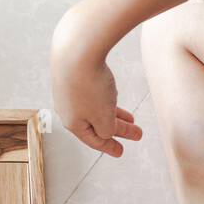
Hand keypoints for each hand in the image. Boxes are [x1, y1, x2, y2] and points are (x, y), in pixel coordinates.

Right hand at [50, 10, 142, 155]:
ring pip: (94, 108)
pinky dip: (104, 99)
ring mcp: (68, 91)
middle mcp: (67, 109)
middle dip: (117, 129)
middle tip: (135, 134)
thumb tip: (106, 132)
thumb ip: (107, 131)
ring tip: (131, 117)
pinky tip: (111, 95)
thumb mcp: (104, 118)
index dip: (109, 147)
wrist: (76, 50)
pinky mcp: (71, 74)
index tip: (121, 152)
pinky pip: (90, 92)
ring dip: (113, 114)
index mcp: (73, 123)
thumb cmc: (89, 86)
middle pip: (96, 124)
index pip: (94, 140)